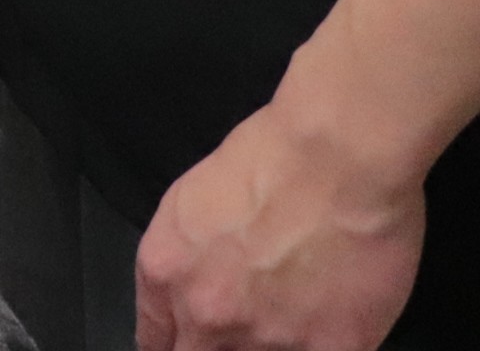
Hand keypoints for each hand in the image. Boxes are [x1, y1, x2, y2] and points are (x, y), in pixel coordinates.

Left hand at [137, 93, 427, 349]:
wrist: (338, 160)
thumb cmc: (268, 161)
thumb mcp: (188, 206)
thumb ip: (182, 264)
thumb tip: (189, 297)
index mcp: (165, 275)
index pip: (155, 343)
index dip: (178, 344)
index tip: (193, 341)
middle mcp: (206, 315)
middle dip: (214, 347)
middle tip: (244, 327)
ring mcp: (269, 340)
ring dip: (269, 347)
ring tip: (289, 318)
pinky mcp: (332, 349)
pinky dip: (319, 347)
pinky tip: (328, 327)